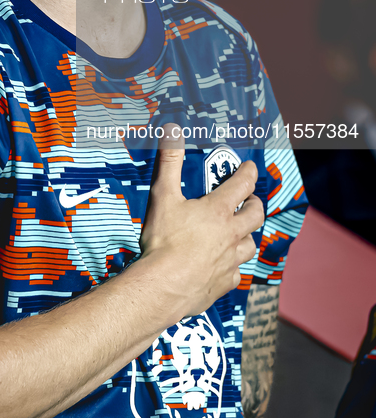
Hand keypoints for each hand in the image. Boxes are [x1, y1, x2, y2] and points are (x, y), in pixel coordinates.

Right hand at [139, 129, 262, 323]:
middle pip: (255, 215)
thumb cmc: (163, 242)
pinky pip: (236, 272)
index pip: (241, 185)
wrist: (163, 286)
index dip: (248, 173)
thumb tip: (172, 130)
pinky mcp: (223, 282)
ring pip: (250, 244)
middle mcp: (230, 234)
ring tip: (240, 232)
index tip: (250, 168)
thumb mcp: (163, 196)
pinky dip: (233, 265)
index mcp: (218, 211)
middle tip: (250, 201)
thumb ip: (169, 162)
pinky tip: (225, 265)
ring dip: (247, 235)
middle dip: (255, 204)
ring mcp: (230, 260)